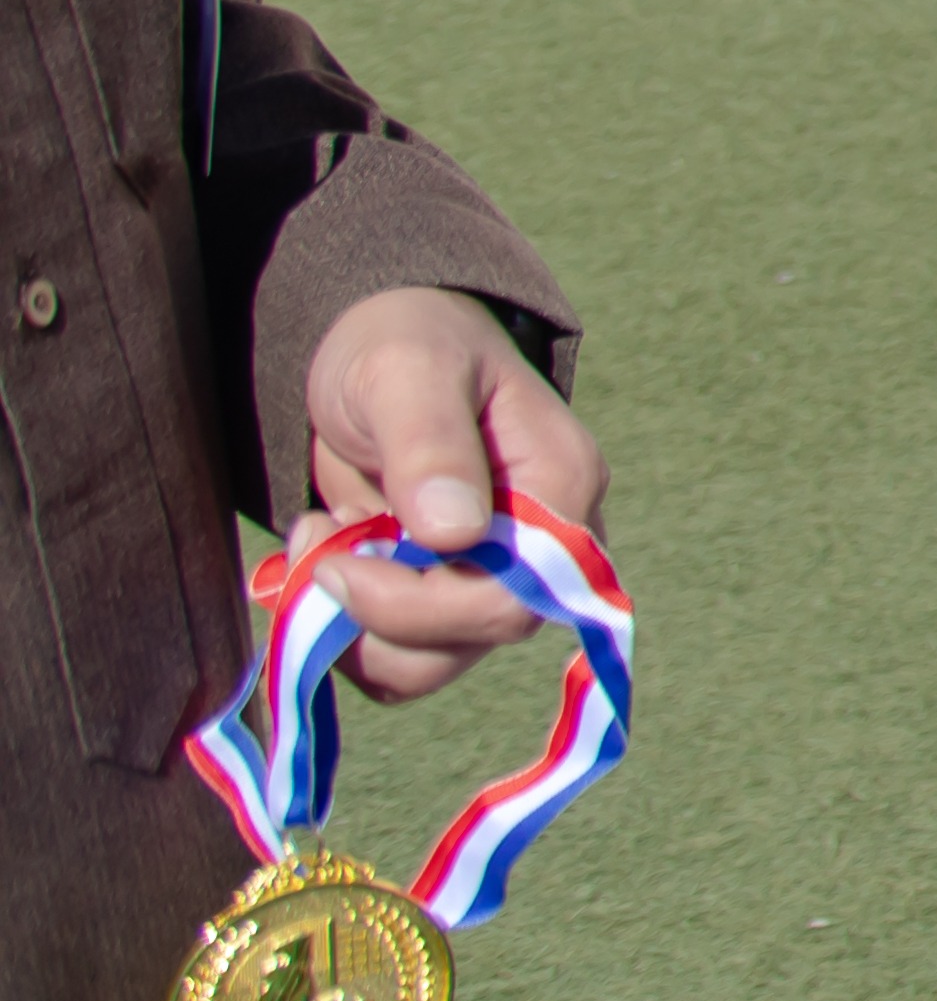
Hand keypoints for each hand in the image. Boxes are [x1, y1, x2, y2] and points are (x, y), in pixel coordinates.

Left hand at [292, 287, 602, 706]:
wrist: (379, 348)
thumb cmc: (405, 339)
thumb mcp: (407, 372)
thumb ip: (431, 445)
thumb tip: (454, 532)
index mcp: (560, 485)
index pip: (518, 593)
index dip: (422, 605)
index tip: (336, 564)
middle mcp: (545, 543)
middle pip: (477, 635)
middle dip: (376, 615)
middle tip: (314, 551)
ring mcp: (497, 572)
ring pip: (433, 661)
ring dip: (351, 629)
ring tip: (314, 548)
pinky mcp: (447, 591)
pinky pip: (400, 653)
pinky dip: (343, 631)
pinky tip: (320, 562)